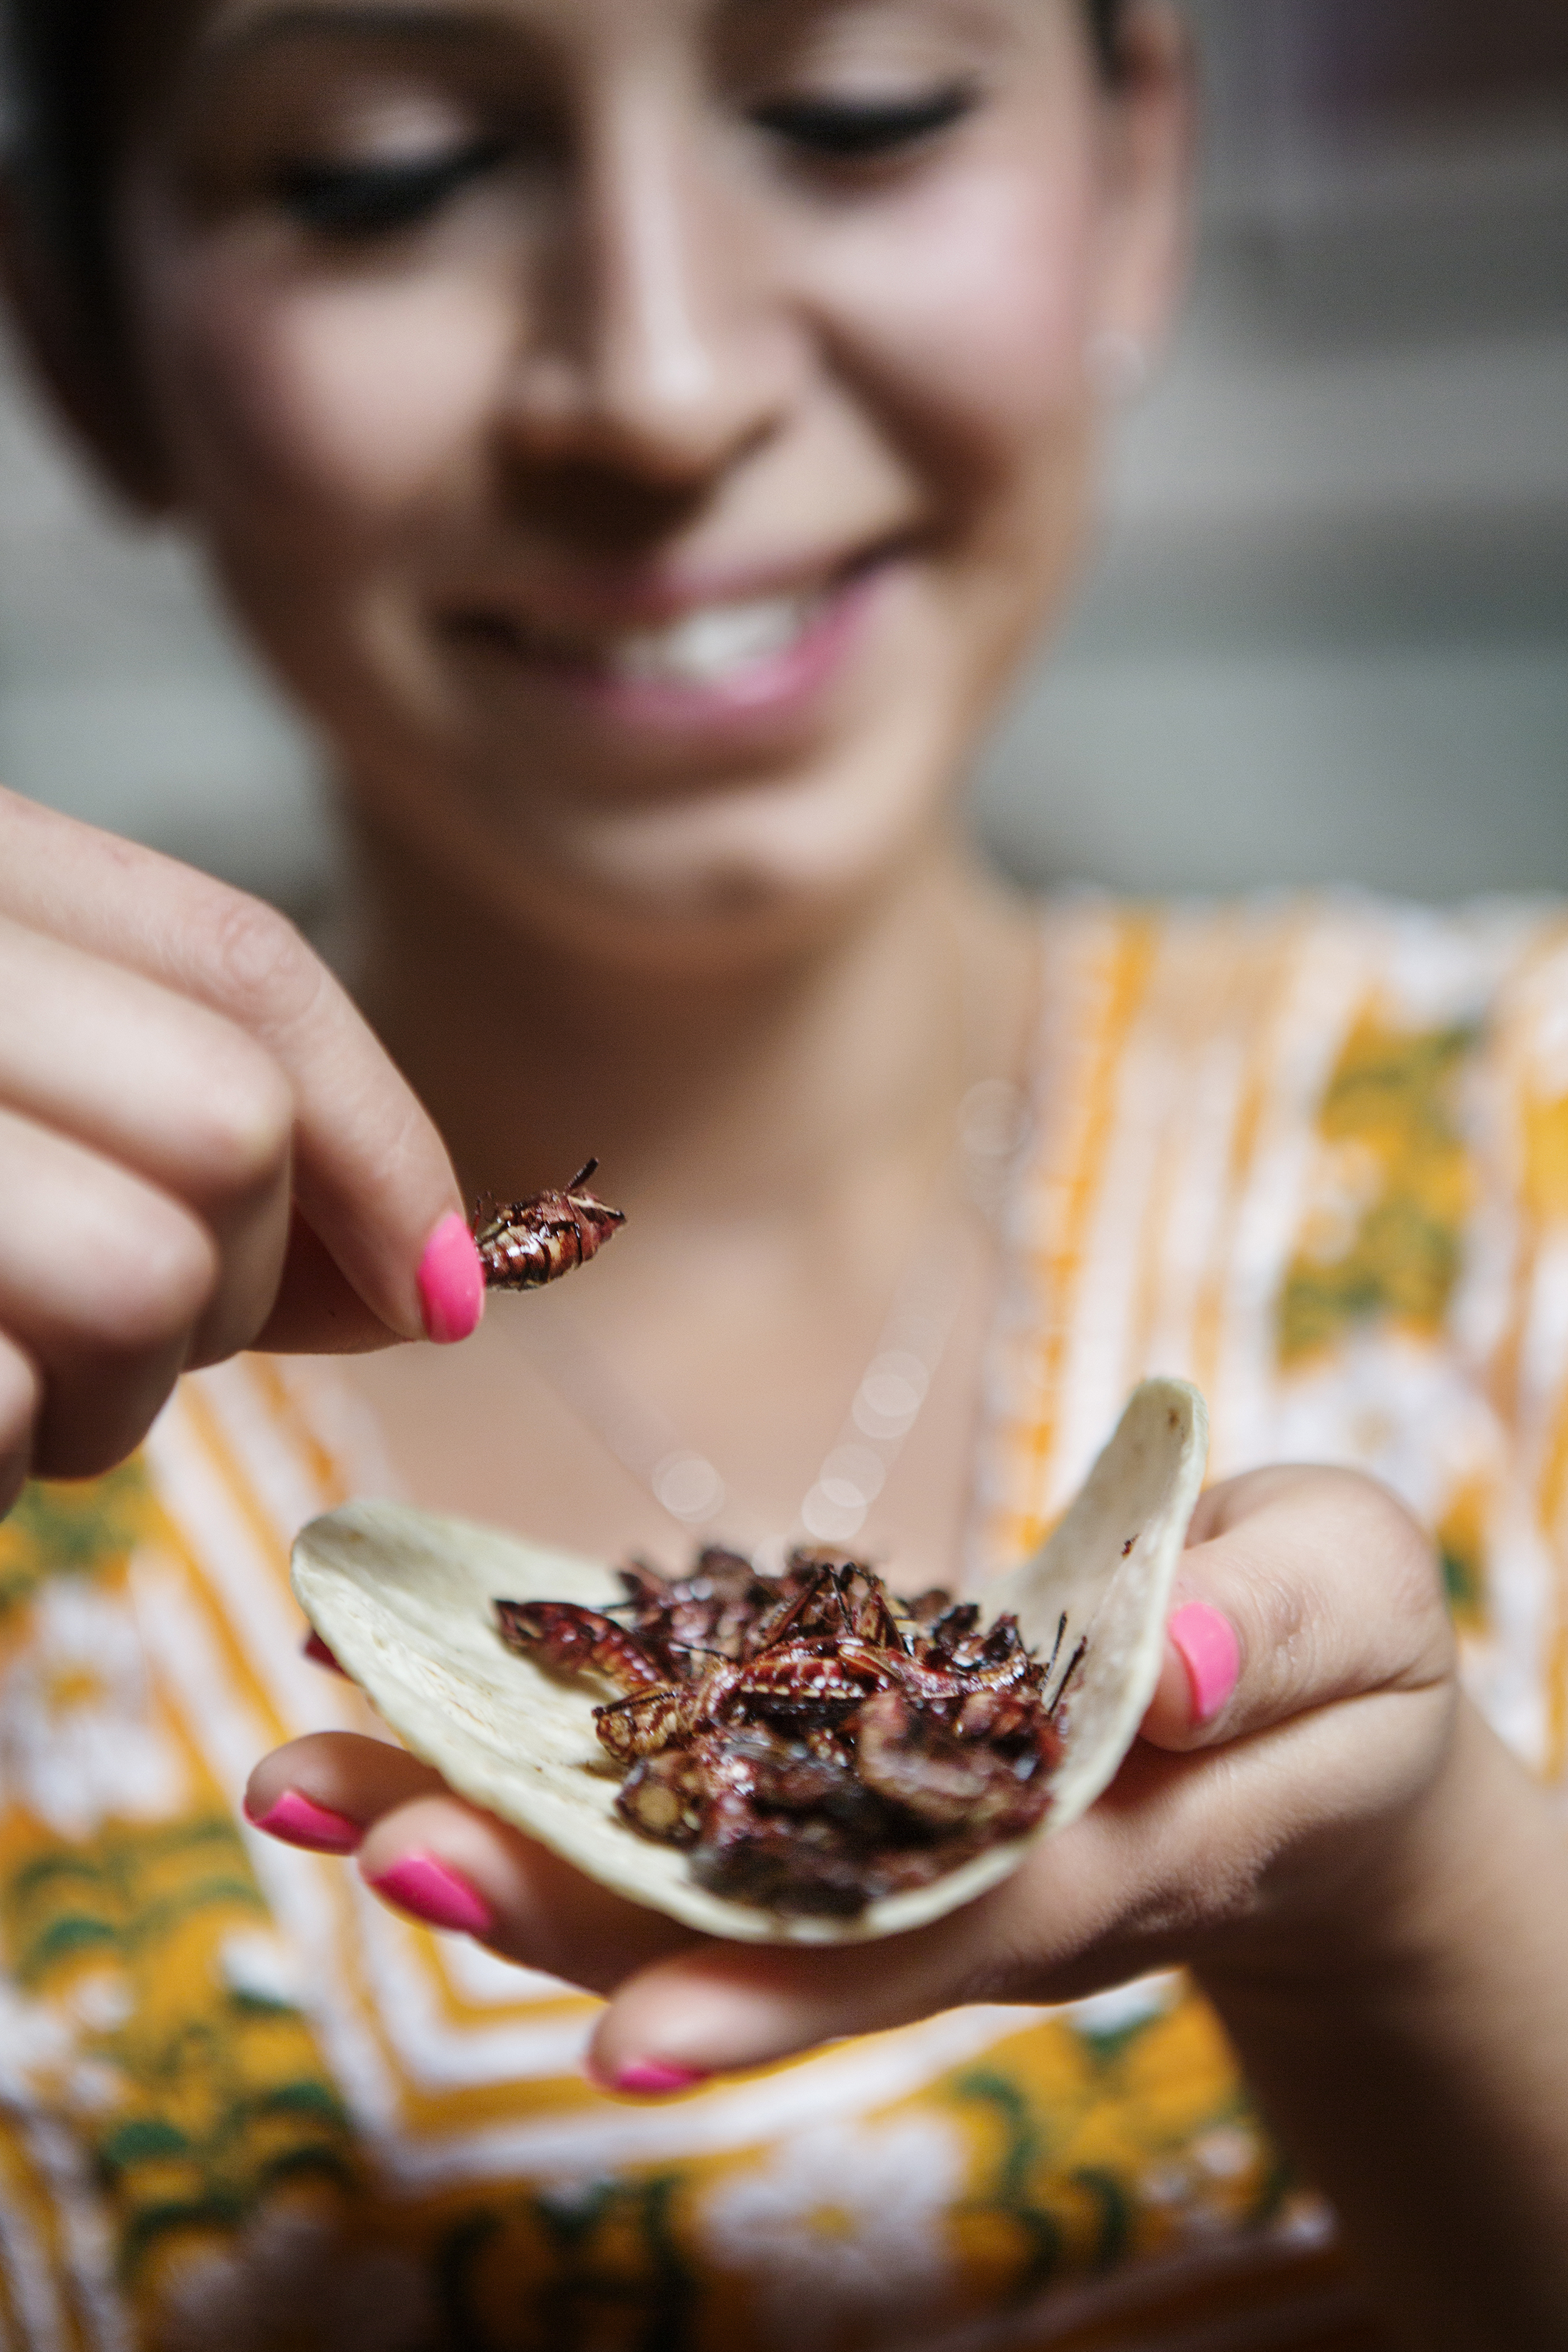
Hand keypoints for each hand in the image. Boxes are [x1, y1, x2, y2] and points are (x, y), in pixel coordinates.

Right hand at [0, 787, 475, 1510]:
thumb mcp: (32, 1098)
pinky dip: (6, 1455)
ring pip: (153, 1277)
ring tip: (9, 1376)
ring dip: (113, 1394)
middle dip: (239, 1281)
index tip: (450, 1290)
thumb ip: (197, 1139)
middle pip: (232, 1121)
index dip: (382, 1138)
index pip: (240, 960)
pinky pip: (17, 1410)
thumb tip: (442, 1286)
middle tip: (118, 1338)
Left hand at [248, 1463, 1459, 2087]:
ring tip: (309, 1783)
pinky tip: (400, 1707)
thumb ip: (1287, 1631)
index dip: (784, 1988)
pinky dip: (542, 1753)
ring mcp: (878, 1840)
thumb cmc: (1341, 1667)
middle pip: (745, 1925)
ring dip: (498, 1834)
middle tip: (365, 1841)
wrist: (1304, 1730)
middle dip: (557, 1899)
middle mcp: (948, 1882)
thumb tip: (1169, 1670)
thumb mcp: (1363, 1613)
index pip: (929, 1942)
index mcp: (1095, 1860)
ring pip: (680, 1871)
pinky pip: (680, 1782)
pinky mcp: (833, 1773)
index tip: (618, 2028)